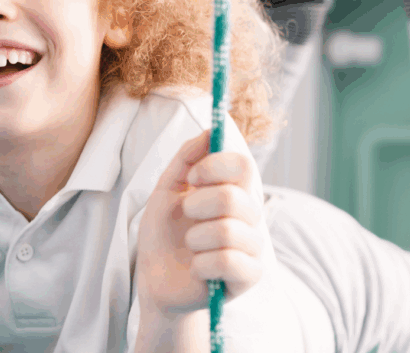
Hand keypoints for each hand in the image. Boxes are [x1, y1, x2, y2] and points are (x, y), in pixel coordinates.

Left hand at [134, 130, 273, 317]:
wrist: (155, 280)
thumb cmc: (164, 234)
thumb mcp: (166, 191)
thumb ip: (187, 159)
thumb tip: (212, 129)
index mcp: (234, 192)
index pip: (244, 166)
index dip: (215, 166)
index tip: (192, 177)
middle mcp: (250, 217)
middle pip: (233, 197)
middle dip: (197, 205)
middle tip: (186, 217)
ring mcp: (253, 248)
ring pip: (228, 230)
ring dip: (195, 238)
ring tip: (190, 246)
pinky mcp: (249, 277)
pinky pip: (229, 261)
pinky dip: (202, 264)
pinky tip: (198, 269)